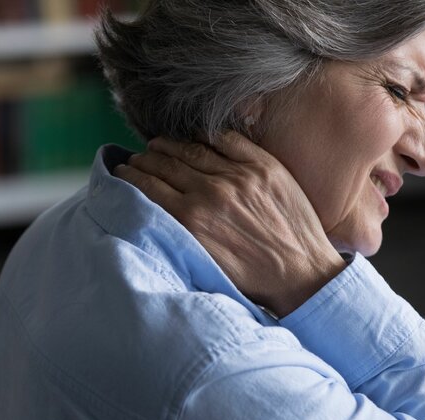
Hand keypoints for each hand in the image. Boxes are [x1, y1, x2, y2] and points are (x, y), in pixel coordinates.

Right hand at [114, 133, 345, 316]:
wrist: (302, 275)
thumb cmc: (253, 279)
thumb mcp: (205, 262)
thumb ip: (178, 233)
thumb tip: (153, 210)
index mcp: (191, 221)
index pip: (149, 186)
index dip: (131, 175)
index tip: (122, 171)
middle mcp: (211, 194)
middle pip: (166, 164)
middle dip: (145, 159)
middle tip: (136, 158)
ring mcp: (239, 176)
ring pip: (192, 149)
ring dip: (169, 145)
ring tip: (158, 145)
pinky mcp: (264, 167)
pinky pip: (227, 139)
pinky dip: (206, 135)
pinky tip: (195, 136)